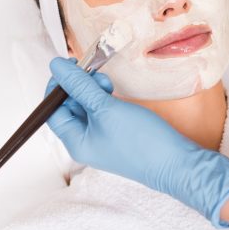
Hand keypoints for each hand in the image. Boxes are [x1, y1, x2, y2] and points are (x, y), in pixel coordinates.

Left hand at [46, 57, 228, 228]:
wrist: (176, 162)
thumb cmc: (139, 141)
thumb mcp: (105, 108)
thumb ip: (79, 87)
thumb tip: (56, 67)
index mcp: (75, 142)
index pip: (53, 112)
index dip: (57, 87)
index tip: (68, 67)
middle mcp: (85, 141)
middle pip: (70, 107)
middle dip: (79, 86)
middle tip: (93, 72)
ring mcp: (102, 137)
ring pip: (87, 106)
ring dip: (92, 89)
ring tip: (106, 82)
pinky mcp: (117, 132)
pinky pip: (102, 110)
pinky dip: (105, 97)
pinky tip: (113, 90)